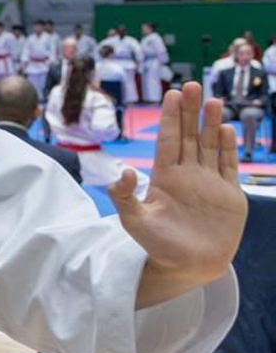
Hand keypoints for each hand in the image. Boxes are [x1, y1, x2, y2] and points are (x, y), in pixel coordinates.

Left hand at [113, 83, 247, 308]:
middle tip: (191, 85)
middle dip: (190, 111)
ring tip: (213, 100)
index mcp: (164, 177)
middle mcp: (187, 175)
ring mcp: (209, 182)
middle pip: (188, 136)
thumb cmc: (158, 246)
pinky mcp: (229, 194)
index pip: (167, 140)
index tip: (171, 95)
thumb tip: (124, 172)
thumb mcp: (134, 222)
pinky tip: (225, 129)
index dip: (170, 118)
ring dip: (211, 123)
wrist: (188, 266)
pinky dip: (227, 147)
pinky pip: (227, 165)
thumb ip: (125, 197)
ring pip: (209, 145)